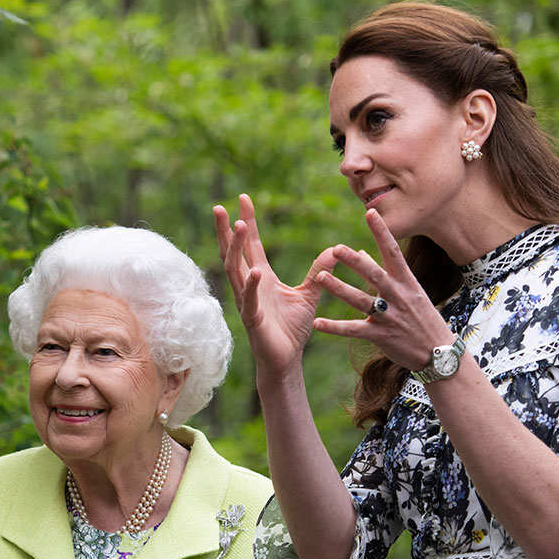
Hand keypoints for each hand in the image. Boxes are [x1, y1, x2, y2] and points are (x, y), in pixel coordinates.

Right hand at [214, 194, 336, 376]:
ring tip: (238, 227)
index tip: (243, 198)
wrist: (287, 360)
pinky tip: (254, 271)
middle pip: (234, 253)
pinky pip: (250, 300)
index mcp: (261, 277)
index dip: (247, 222)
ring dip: (235, 249)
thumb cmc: (292, 329)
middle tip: (222, 207)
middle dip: (228, 230)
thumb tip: (336, 249)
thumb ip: (319, 271)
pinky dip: (251, 286)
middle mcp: (250, 286)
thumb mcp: (310, 293)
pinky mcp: (253, 320)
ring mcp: (248, 302)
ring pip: (235, 271)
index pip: (251, 245)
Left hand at [311, 209, 455, 369]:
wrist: (439, 353)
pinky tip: (317, 322)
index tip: (370, 212)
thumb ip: (382, 271)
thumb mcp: (409, 291)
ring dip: (339, 288)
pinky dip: (335, 327)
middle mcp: (398, 296)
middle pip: (374, 274)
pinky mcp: (381, 335)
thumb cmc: (422, 318)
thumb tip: (360, 252)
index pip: (393, 251)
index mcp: (406, 281)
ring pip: (361, 300)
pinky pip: (354, 330)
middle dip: (355, 262)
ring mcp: (390, 316)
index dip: (381, 232)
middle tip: (335, 248)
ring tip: (320, 277)